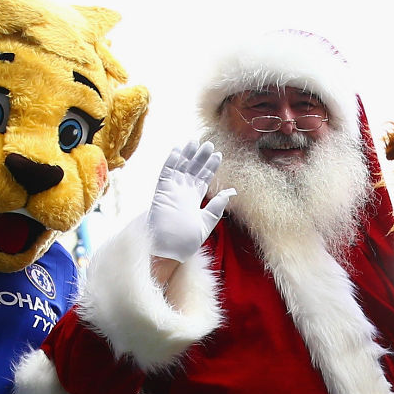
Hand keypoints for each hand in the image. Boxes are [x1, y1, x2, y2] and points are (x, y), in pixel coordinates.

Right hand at [147, 141, 235, 262]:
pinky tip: (178, 150)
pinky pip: (166, 173)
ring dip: (187, 155)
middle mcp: (183, 194)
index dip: (210, 167)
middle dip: (201, 157)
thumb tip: (231, 192)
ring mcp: (172, 192)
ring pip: (180, 168)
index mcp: (194, 201)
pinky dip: (171, 162)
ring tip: (196, 142)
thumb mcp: (207, 223)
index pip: (203, 179)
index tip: (218, 155)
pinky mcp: (161, 192)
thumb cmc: (186, 242)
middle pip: (193, 170)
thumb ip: (217, 206)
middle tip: (209, 144)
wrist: (168, 251)